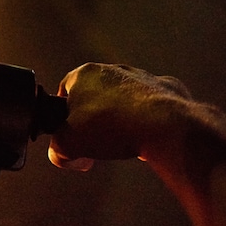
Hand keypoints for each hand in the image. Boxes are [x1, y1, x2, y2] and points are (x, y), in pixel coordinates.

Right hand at [48, 63, 191, 170]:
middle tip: (95, 140)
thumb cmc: (111, 127)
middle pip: (95, 93)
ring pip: (125, 98)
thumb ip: (57, 150)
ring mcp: (143, 77)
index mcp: (84, 74)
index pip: (65, 89)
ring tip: (124, 141)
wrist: (165, 126)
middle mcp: (113, 69)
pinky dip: (149, 118)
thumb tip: (61, 156)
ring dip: (122, 116)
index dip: (64, 113)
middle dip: (94, 115)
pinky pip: (153, 104)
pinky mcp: (168, 88)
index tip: (69, 131)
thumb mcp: (68, 145)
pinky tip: (148, 135)